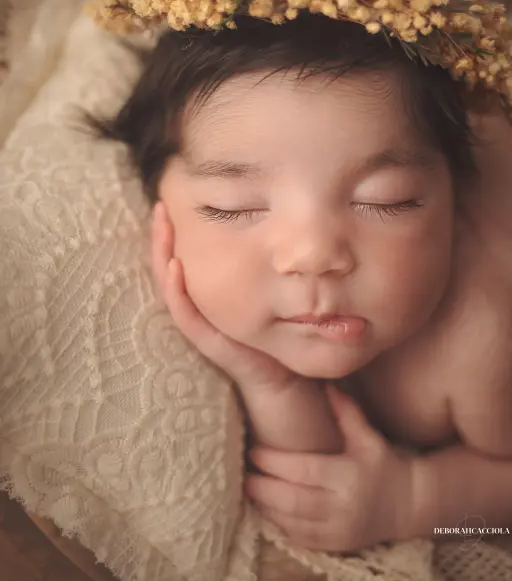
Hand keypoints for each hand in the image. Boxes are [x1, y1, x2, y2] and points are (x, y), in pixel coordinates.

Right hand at [151, 201, 294, 393]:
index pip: (182, 257)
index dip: (173, 231)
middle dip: (162, 237)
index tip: (170, 200)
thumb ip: (263, 265)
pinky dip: (177, 292)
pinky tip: (175, 267)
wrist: (283, 380)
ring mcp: (200, 325)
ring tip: (161, 228)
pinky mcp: (208, 342)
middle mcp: (199, 307)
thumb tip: (273, 223)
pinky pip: (186, 316)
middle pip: (169, 268)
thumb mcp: (266, 290)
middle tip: (159, 207)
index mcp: (207, 295)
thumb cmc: (275, 332)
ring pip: (171, 288)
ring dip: (162, 257)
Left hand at [245, 385, 414, 551]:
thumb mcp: (367, 436)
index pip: (303, 470)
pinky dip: (281, 526)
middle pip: (292, 499)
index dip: (275, 461)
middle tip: (244, 475)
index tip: (254, 450)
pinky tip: (268, 512)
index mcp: (347, 474)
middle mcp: (342, 505)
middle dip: (263, 488)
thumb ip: (345, 411)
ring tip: (249, 491)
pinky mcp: (337, 545)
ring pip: (293, 522)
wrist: (410, 504)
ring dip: (267, 508)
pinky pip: (302, 539)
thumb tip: (326, 382)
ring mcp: (339, 529)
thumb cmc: (384, 464)